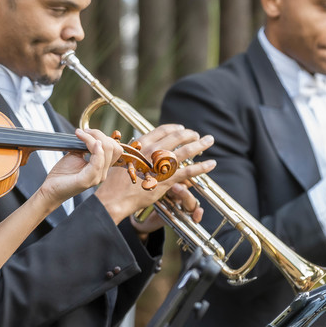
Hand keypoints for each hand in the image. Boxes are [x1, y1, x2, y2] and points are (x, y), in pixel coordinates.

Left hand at [38, 128, 122, 205]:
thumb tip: (90, 135)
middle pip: (113, 148)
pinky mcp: (88, 180)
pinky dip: (93, 147)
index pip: (114, 148)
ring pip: (106, 151)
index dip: (102, 136)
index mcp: (101, 167)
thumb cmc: (62, 174)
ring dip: (92, 138)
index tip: (87, 131)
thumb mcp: (76, 154)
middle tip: (84, 132)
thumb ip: (85, 146)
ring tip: (80, 134)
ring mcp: (97, 177)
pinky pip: (97, 161)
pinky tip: (86, 140)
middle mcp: (102, 173)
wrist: (51, 188)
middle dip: (99, 135)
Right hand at [95, 123, 215, 224]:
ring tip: (209, 141)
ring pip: (186, 151)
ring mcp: (161, 165)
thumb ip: (133, 153)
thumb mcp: (121, 160)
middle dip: (190, 134)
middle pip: (177, 137)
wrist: (114, 198)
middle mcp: (152, 151)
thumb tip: (137, 147)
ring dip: (200, 144)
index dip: (175, 128)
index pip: (162, 130)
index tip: (182, 129)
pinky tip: (211, 164)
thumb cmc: (115, 182)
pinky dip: (202, 167)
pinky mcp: (168, 179)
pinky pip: (189, 170)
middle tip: (197, 135)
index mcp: (141, 145)